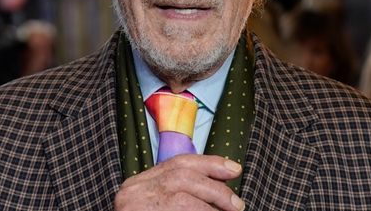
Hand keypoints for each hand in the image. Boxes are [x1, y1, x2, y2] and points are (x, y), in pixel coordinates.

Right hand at [114, 154, 244, 210]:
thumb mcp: (160, 205)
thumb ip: (182, 194)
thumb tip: (221, 187)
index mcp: (138, 184)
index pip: (178, 163)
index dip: (210, 164)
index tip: (234, 169)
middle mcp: (133, 192)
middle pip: (183, 177)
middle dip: (216, 189)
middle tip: (237, 204)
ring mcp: (135, 208)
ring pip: (183, 199)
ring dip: (212, 206)